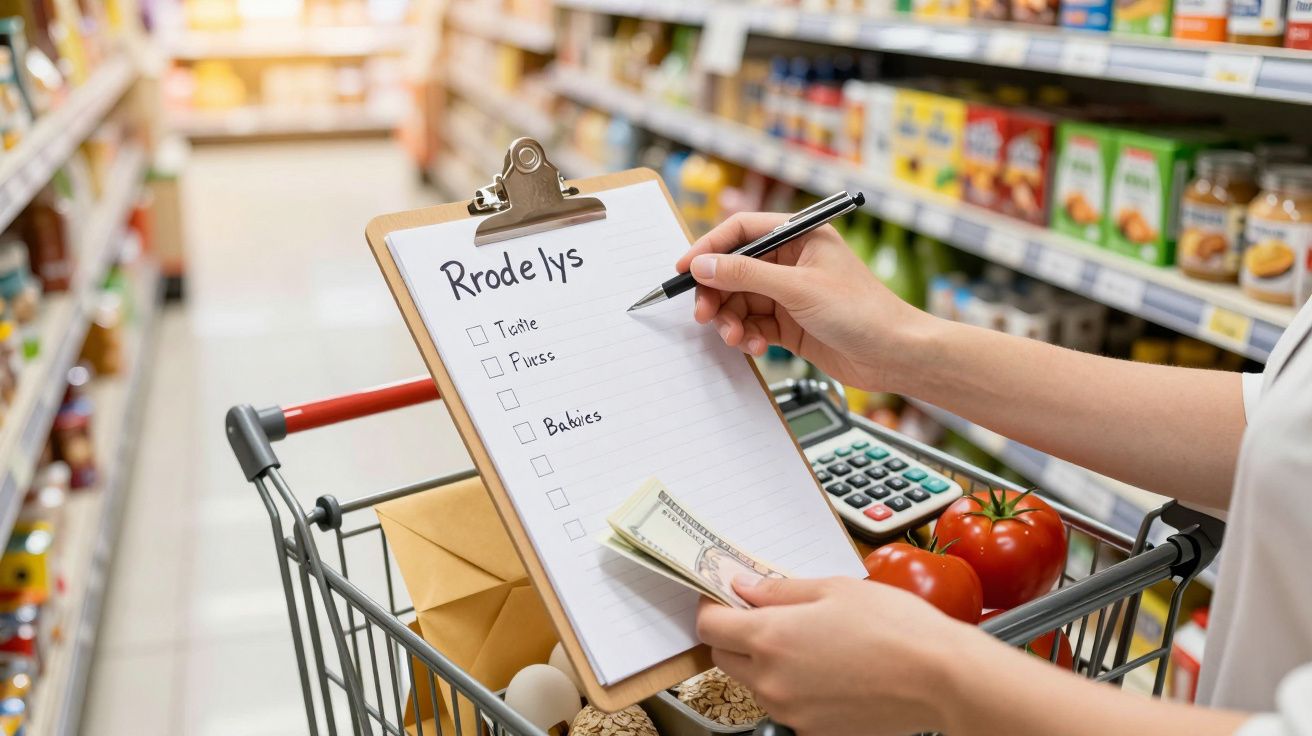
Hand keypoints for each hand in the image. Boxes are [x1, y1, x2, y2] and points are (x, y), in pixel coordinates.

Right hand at [675, 212, 932, 390]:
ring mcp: (789, 293)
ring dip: (731, 320)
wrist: (895, 355)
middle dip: (717, 293)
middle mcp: (791, 262)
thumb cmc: (862, 311)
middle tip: (704, 314)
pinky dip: (748, 336)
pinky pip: (754, 324)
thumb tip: (703, 265)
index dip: (709, 248)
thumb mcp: (798, 289)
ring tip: (736, 337)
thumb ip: (745, 275)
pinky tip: (756, 347)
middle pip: (734, 270)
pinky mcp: (790, 324)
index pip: (742, 231)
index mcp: (799, 236)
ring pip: (741, 301)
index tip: (685, 268)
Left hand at [696, 576, 985, 735]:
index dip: (713, 605)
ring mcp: (791, 712)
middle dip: (736, 634)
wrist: (940, 678)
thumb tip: (742, 586)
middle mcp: (771, 681)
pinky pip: (786, 705)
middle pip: (724, 657)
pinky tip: (829, 667)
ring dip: (765, 661)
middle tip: (768, 613)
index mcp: (769, 638)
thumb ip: (777, 590)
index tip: (725, 595)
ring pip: (755, 683)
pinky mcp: (813, 731)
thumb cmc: (895, 627)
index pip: (709, 625)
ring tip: (811, 641)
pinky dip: (794, 686)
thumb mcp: (832, 589)